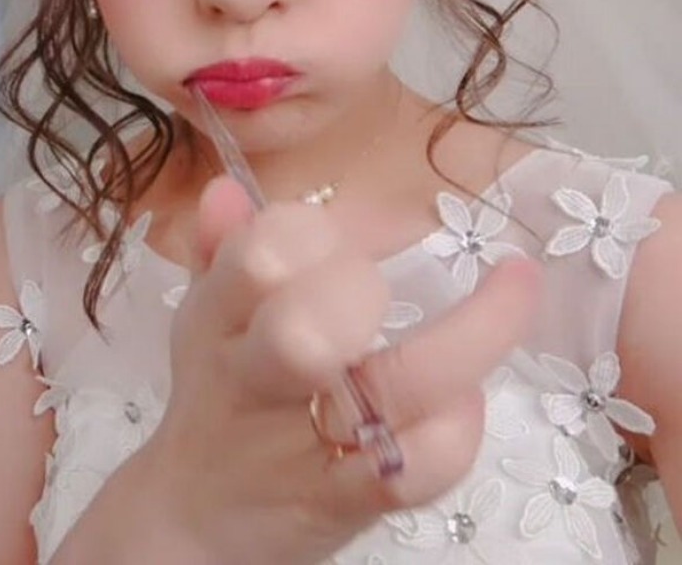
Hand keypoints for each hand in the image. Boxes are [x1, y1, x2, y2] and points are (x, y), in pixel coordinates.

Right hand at [140, 175, 542, 564]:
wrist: (194, 520)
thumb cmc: (218, 396)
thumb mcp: (208, 317)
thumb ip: (224, 247)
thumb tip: (230, 187)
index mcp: (222, 319)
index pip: (264, 254)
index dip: (326, 227)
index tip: (378, 221)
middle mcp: (257, 380)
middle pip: (310, 327)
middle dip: (359, 286)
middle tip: (393, 270)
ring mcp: (305, 447)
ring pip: (393, 389)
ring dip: (466, 334)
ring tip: (514, 283)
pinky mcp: (345, 504)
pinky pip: (418, 468)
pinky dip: (458, 427)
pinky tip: (468, 397)